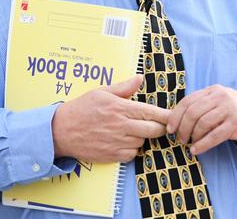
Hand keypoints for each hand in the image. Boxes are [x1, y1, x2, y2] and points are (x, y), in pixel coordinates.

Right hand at [52, 75, 169, 162]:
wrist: (61, 131)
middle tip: (156, 124)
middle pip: (154, 130)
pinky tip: (123, 140)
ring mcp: (117, 142)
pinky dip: (132, 149)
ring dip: (143, 137)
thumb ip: (123, 87)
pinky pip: (132, 154)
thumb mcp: (101, 92)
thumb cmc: (81, 108)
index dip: (166, 115)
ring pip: (143, 142)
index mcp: (120, 108)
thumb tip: (140, 79)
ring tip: (132, 129)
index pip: (151, 112)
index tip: (174, 116)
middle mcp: (121, 126)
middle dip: (159, 127)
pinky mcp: (112, 156)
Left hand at [167, 84, 236, 153]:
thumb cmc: (236, 113)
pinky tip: (196, 150)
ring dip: (192, 136)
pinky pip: (214, 136)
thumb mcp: (219, 103)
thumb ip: (202, 105)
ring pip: (202, 123)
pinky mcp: (236, 124)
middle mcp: (221, 97)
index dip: (176, 116)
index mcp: (214, 90)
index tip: (170, 128)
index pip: (188, 101)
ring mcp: (230, 110)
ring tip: (189, 144)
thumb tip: (176, 118)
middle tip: (180, 138)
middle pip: (193, 112)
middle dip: (182, 127)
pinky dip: (202, 144)